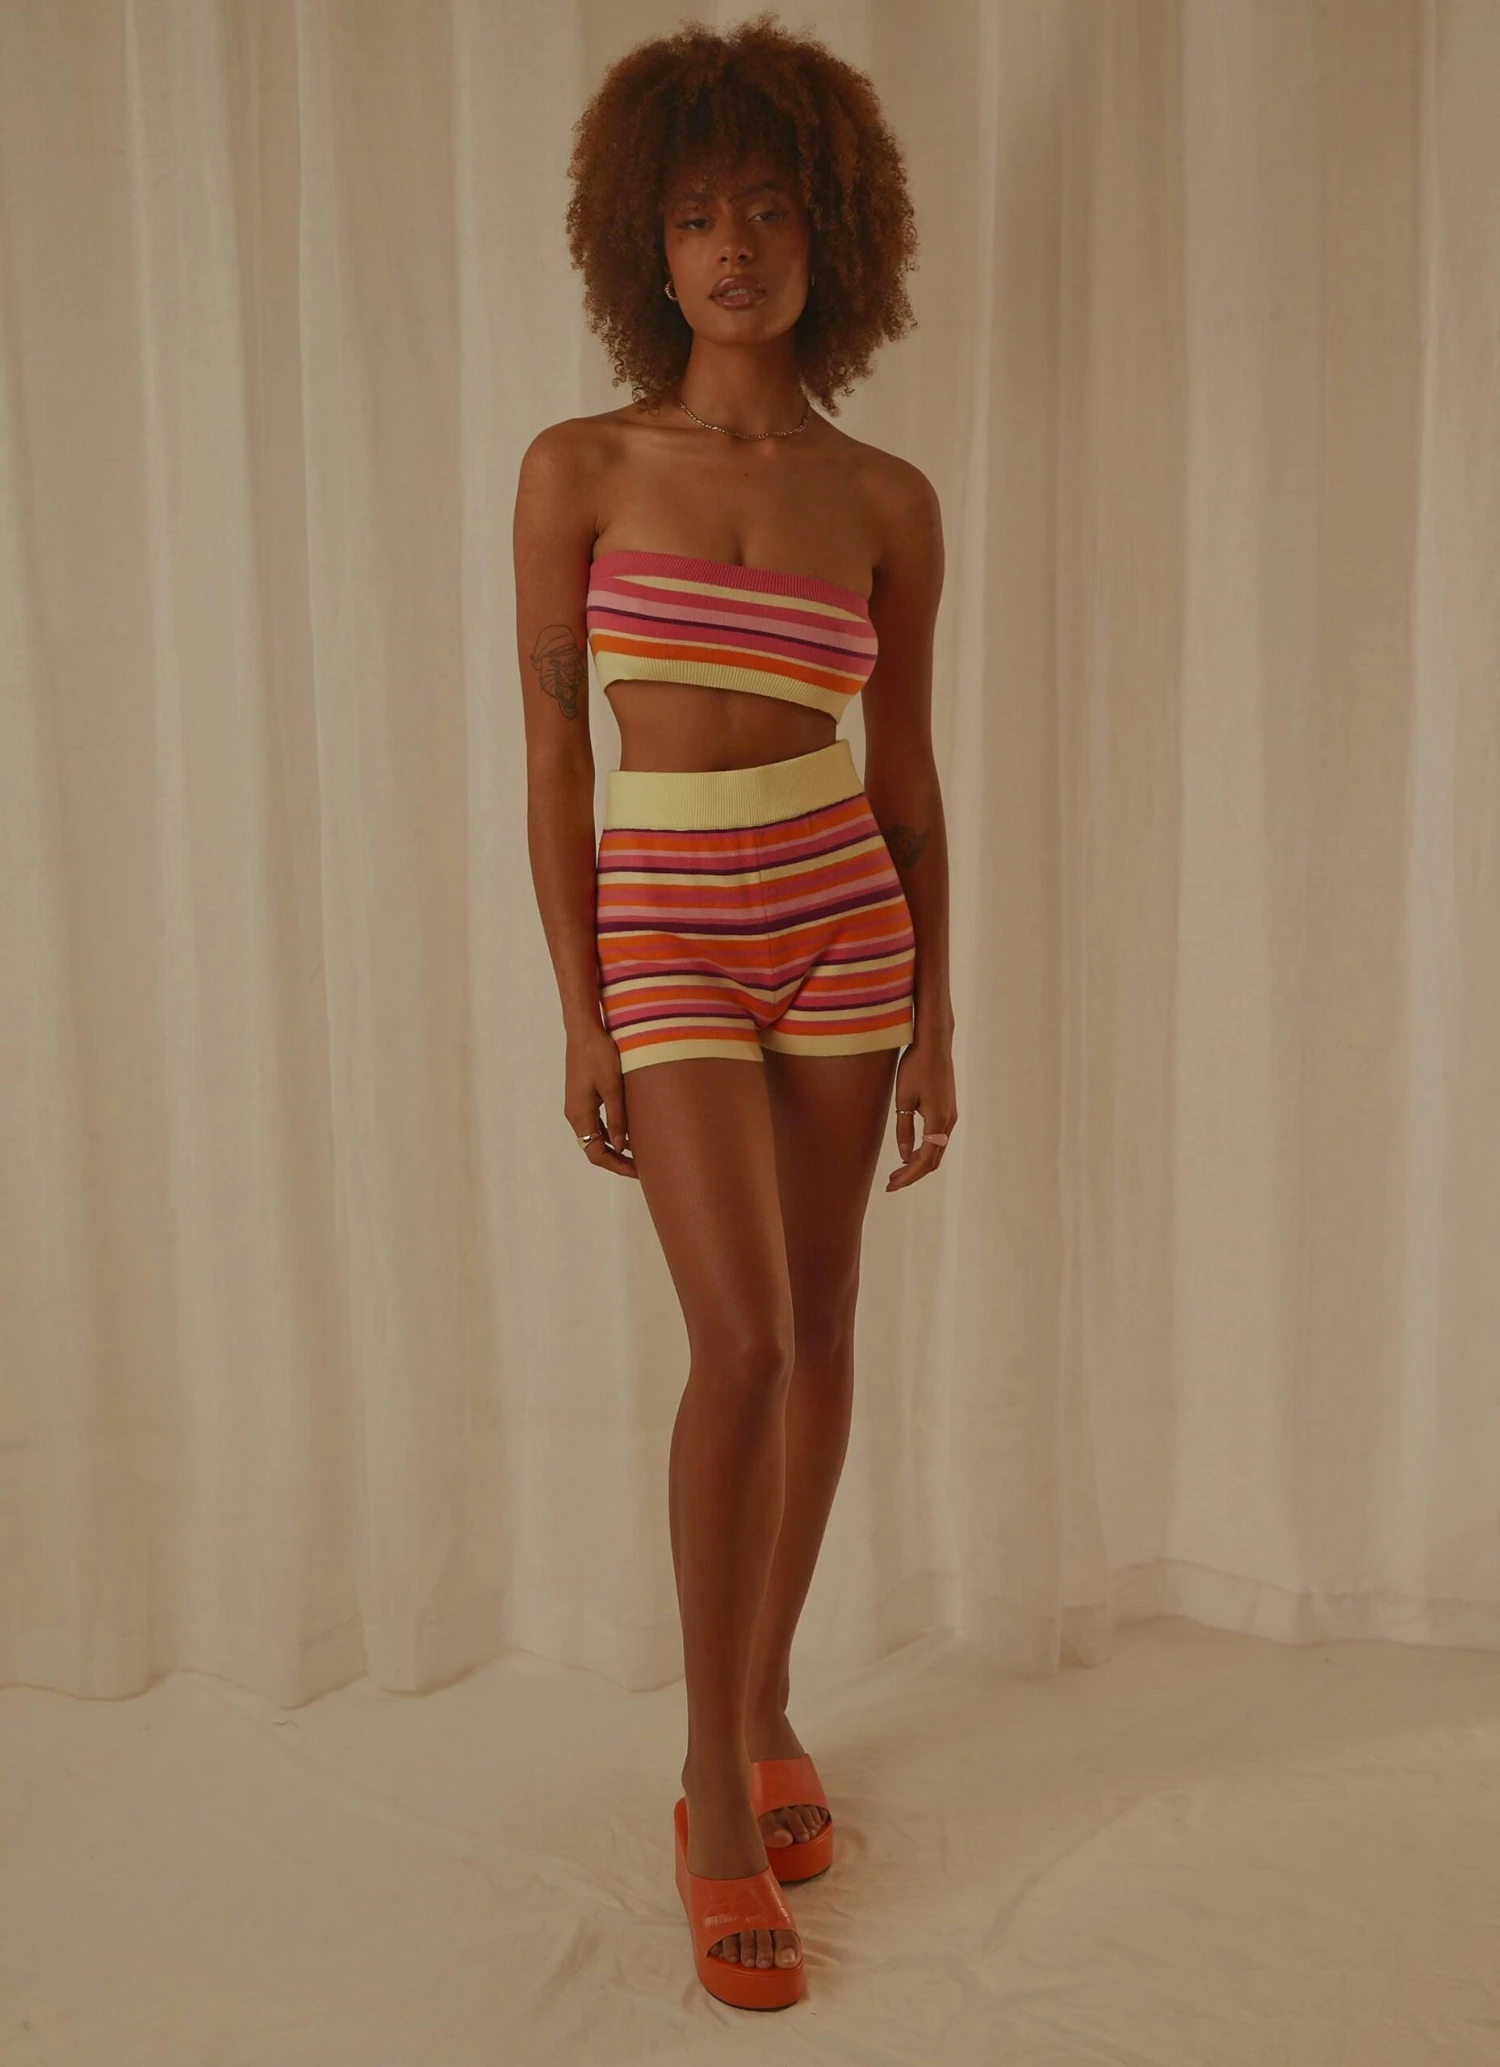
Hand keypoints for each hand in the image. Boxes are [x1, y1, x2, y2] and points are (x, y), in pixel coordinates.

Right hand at [564, 1019, 637, 1178]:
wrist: (584, 1030)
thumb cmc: (599, 1055)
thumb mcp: (612, 1087)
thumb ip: (616, 1118)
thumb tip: (620, 1146)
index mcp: (580, 1115)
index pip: (595, 1152)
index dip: (616, 1165)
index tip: (637, 1171)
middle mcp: (575, 1114)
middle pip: (594, 1147)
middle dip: (616, 1160)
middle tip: (640, 1167)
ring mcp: (577, 1105)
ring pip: (594, 1136)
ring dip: (614, 1146)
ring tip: (637, 1153)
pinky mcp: (582, 1096)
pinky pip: (595, 1122)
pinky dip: (610, 1132)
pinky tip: (627, 1132)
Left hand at [886, 1035, 956, 1190]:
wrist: (934, 1043)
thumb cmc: (915, 1066)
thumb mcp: (903, 1098)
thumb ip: (904, 1128)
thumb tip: (903, 1155)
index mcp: (938, 1121)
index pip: (924, 1160)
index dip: (908, 1176)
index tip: (892, 1186)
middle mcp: (948, 1122)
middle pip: (933, 1160)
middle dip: (912, 1174)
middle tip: (891, 1184)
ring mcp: (950, 1116)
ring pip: (936, 1150)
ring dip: (917, 1164)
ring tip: (896, 1172)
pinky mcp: (947, 1110)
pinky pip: (937, 1139)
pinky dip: (923, 1151)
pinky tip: (908, 1152)